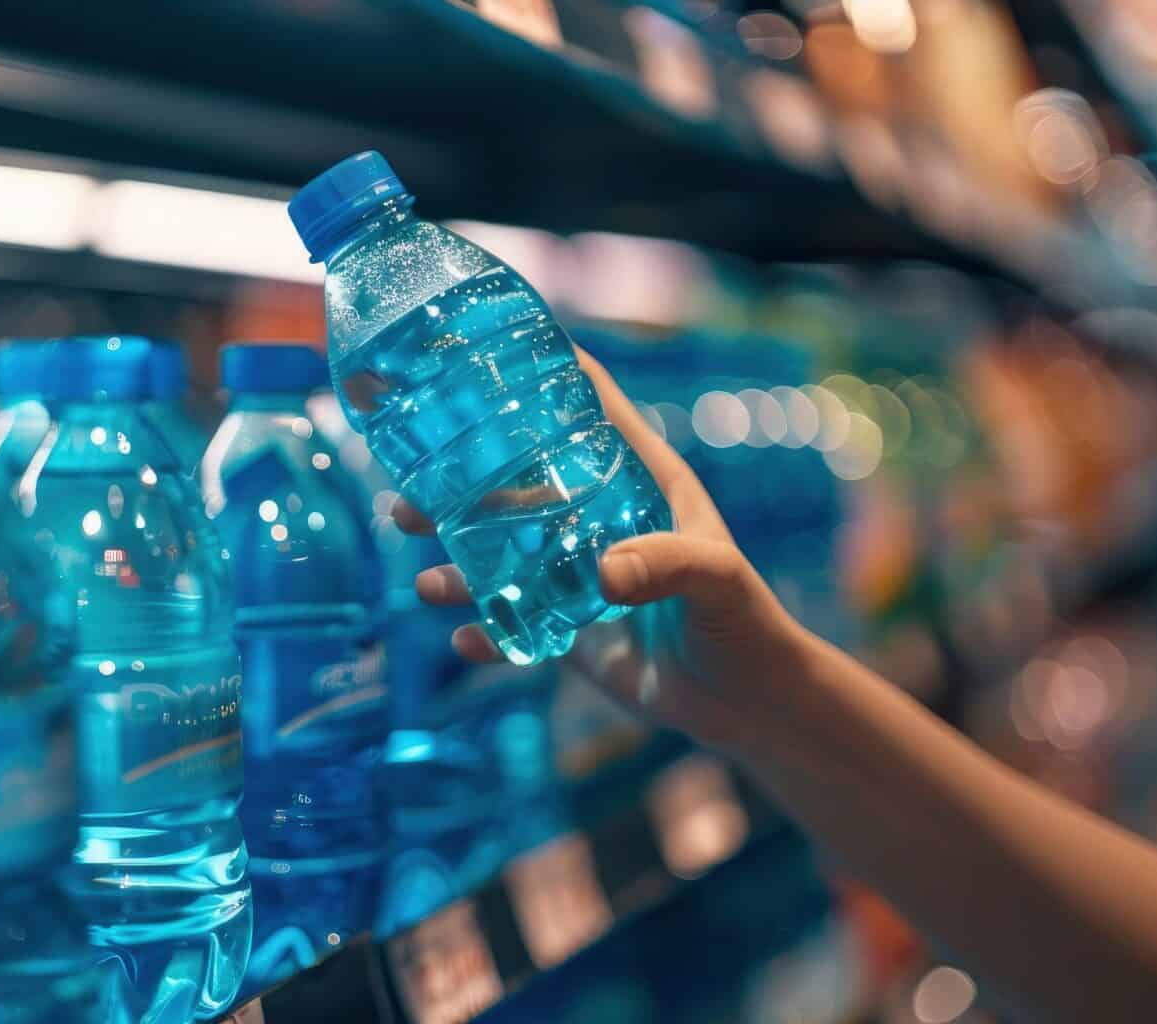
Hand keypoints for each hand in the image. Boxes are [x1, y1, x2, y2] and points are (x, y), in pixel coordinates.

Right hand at [399, 347, 807, 753]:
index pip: (589, 410)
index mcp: (639, 480)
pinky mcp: (569, 629)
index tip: (483, 351)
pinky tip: (468, 640)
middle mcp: (599, 518)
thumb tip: (603, 573)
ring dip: (456, 566)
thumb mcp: (715, 578)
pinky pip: (515, 626)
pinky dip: (488, 634)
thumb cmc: (745, 620)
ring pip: (501, 558)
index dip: (544, 374)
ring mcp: (577, 573)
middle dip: (461, 485)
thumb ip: (666, 564)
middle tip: (410, 486)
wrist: (746, 700)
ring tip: (425, 582)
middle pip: (519, 485)